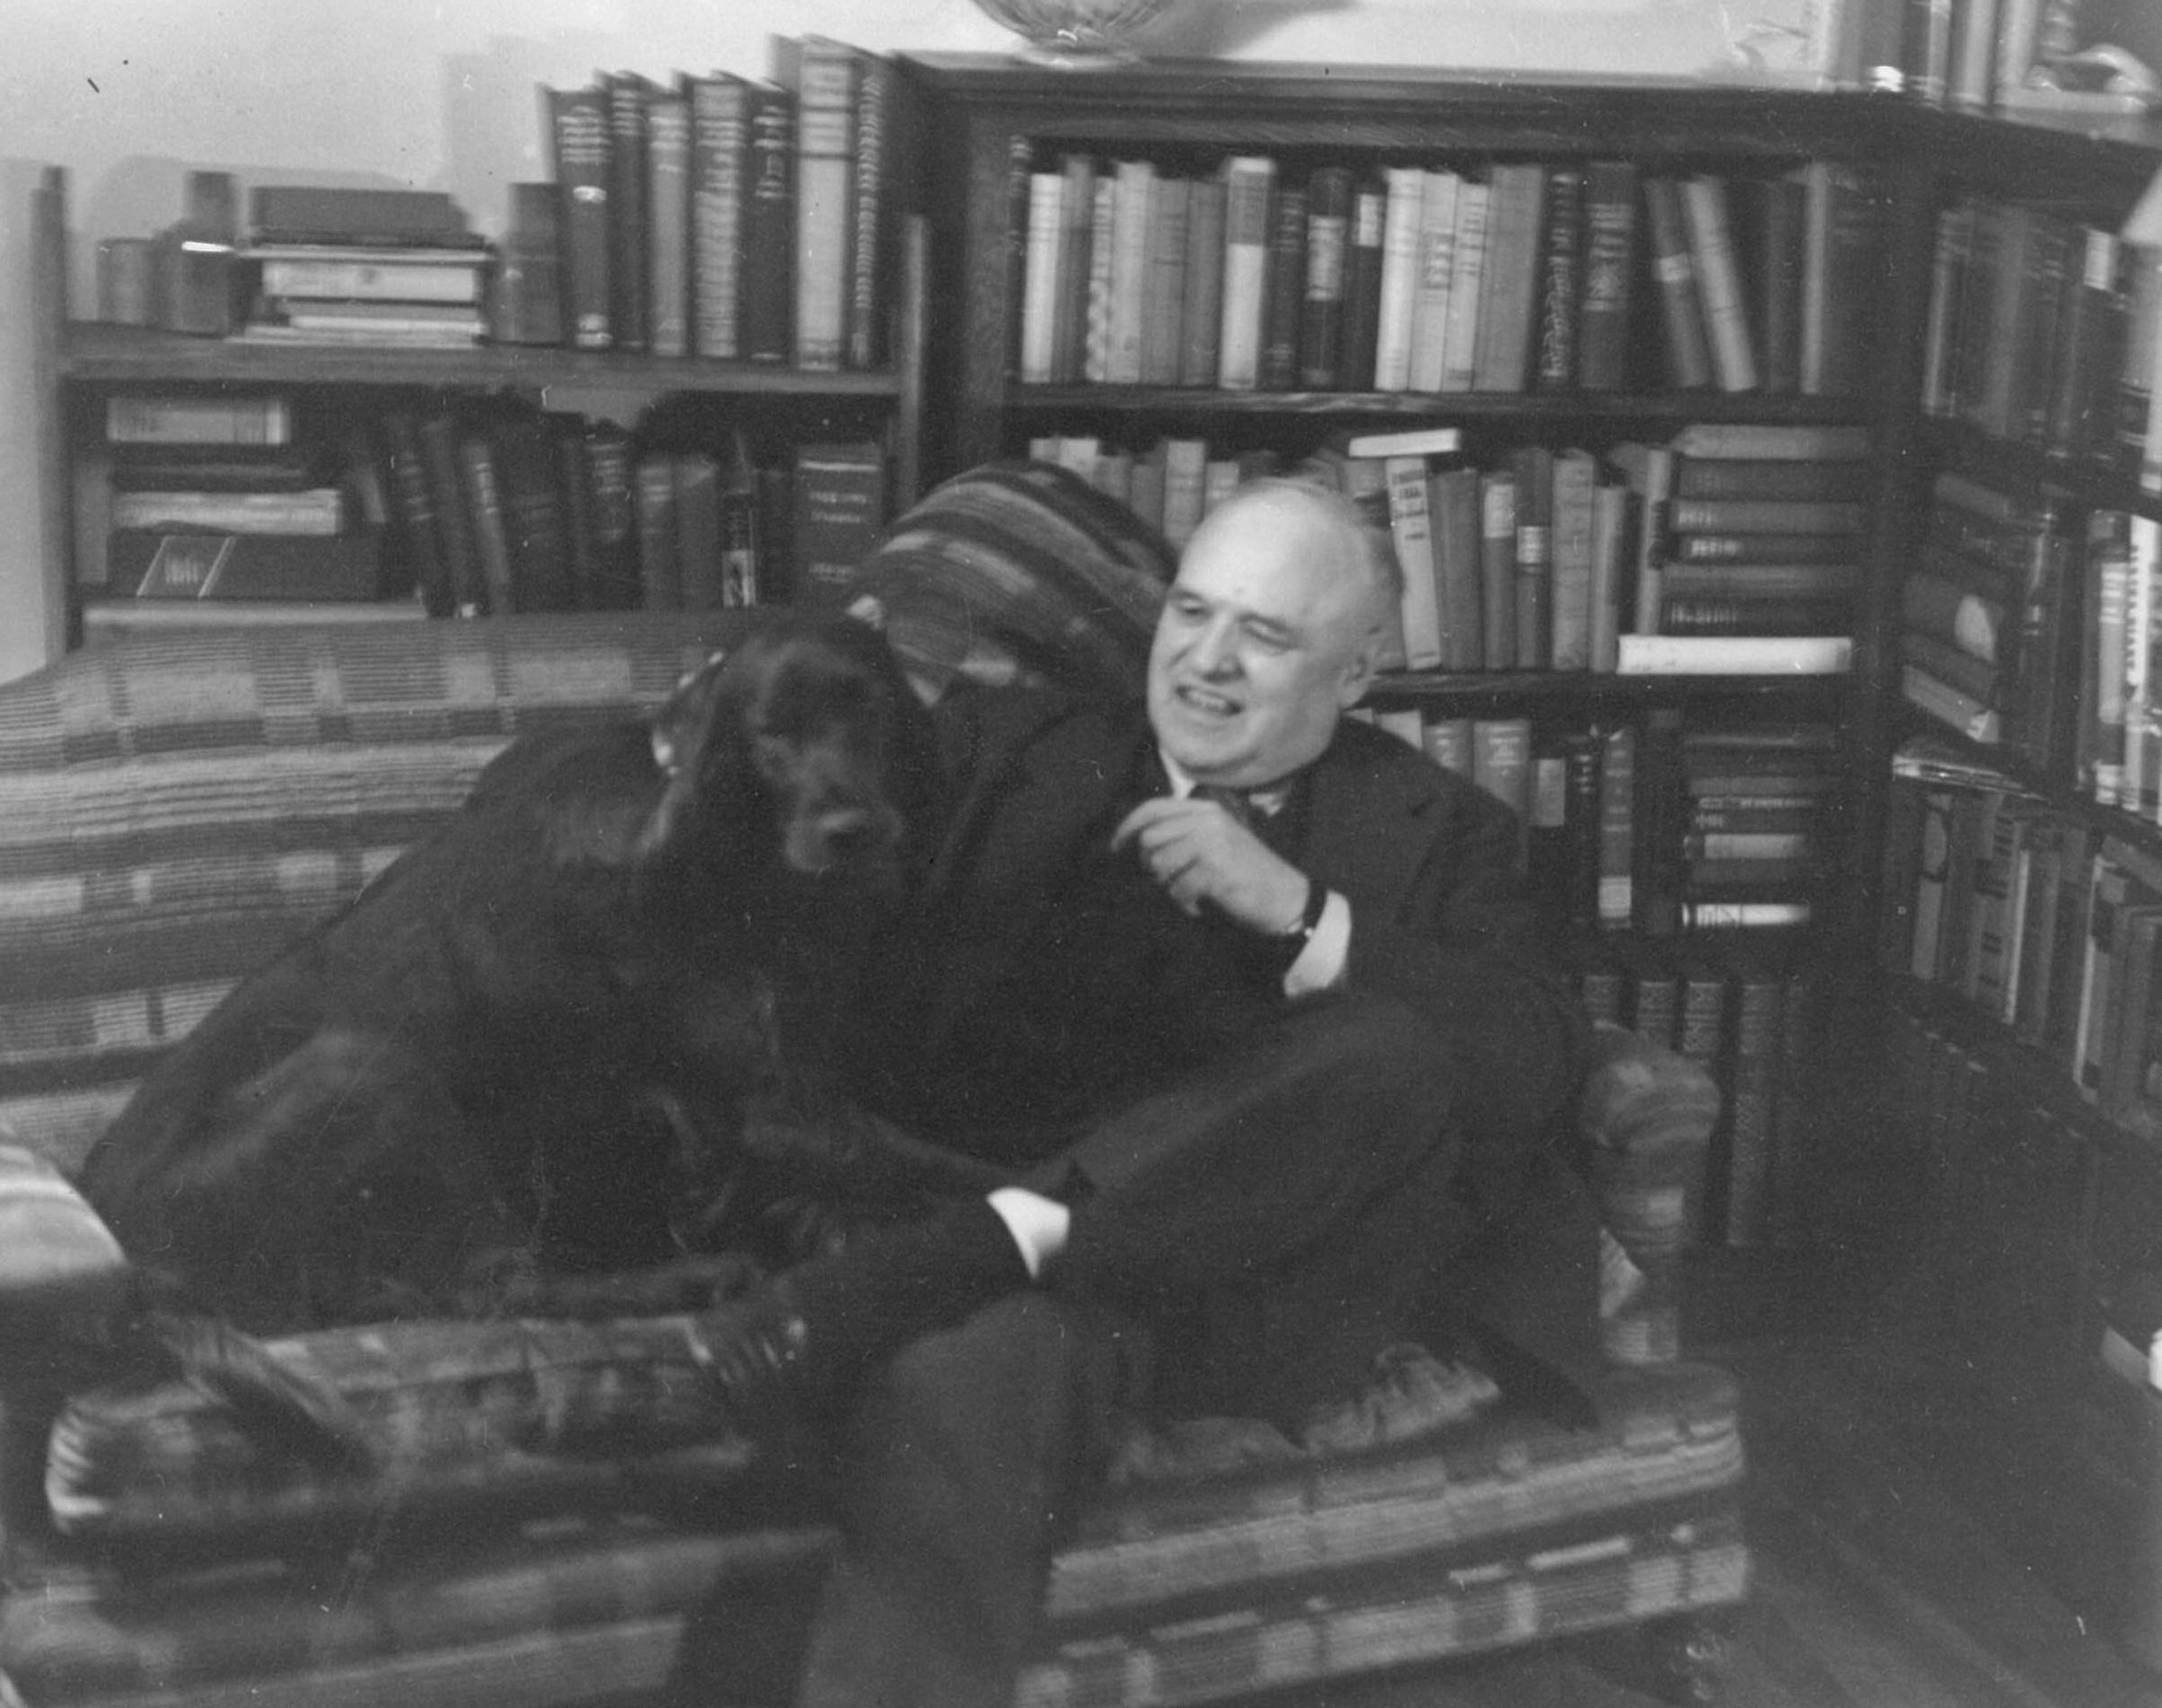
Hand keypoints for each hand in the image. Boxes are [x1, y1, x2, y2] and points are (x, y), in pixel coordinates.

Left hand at [1111, 795, 1310, 934]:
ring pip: (1160, 865)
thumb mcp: (1217, 840)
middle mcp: (1209, 820)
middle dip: (1150, 865)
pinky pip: (1178, 889)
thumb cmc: (1245, 873)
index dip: (1126, 827)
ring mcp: (1213, 844)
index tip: (1115, 848)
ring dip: (1169, 886)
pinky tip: (1200, 906)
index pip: (1152, 808)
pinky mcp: (1217, 870)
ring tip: (1190, 892)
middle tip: (1169, 881)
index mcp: (1206, 809)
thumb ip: (1184, 832)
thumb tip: (1136, 842)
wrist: (1285, 898)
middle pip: (1150, 839)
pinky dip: (1186, 904)